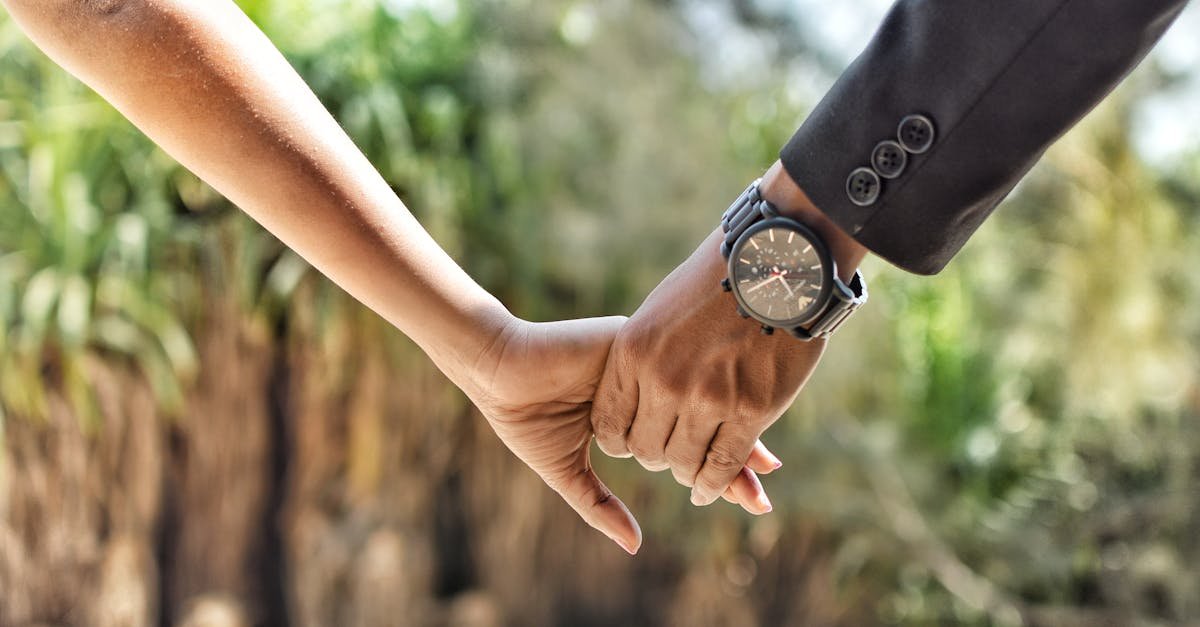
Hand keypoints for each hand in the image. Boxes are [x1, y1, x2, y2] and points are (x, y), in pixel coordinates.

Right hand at [467, 316, 781, 553]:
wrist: (498, 371)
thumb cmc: (525, 418)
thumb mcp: (566, 468)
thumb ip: (599, 505)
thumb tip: (634, 546)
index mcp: (640, 415)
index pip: (689, 444)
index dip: (721, 469)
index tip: (756, 496)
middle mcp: (652, 389)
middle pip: (705, 421)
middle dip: (737, 456)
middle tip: (766, 487)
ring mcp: (649, 366)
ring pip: (701, 397)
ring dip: (732, 428)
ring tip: (763, 465)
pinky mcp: (638, 345)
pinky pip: (679, 372)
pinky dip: (705, 397)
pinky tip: (731, 419)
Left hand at [591, 162, 866, 506]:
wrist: (776, 263)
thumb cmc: (717, 282)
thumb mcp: (660, 310)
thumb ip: (643, 352)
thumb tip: (633, 384)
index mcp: (634, 352)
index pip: (610, 425)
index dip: (620, 441)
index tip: (634, 440)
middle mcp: (664, 380)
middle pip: (645, 450)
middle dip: (655, 458)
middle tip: (668, 456)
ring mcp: (707, 398)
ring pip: (684, 461)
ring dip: (686, 473)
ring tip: (692, 473)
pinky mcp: (750, 410)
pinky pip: (722, 463)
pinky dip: (714, 482)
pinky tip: (709, 488)